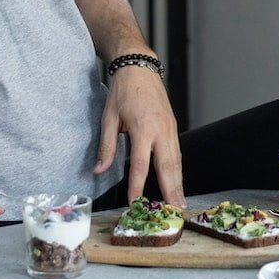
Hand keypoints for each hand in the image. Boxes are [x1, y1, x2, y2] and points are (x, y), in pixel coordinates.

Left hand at [93, 64, 184, 205]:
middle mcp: (161, 130)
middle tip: (174, 211)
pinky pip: (177, 152)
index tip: (135, 204)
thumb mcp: (109, 118)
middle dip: (171, 190)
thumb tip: (98, 170)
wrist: (139, 67)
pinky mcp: (173, 126)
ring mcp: (170, 128)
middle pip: (167, 166)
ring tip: (180, 203)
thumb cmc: (123, 91)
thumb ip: (106, 146)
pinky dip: (178, 169)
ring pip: (176, 161)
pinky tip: (178, 182)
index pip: (141, 165)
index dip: (137, 186)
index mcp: (143, 128)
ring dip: (179, 183)